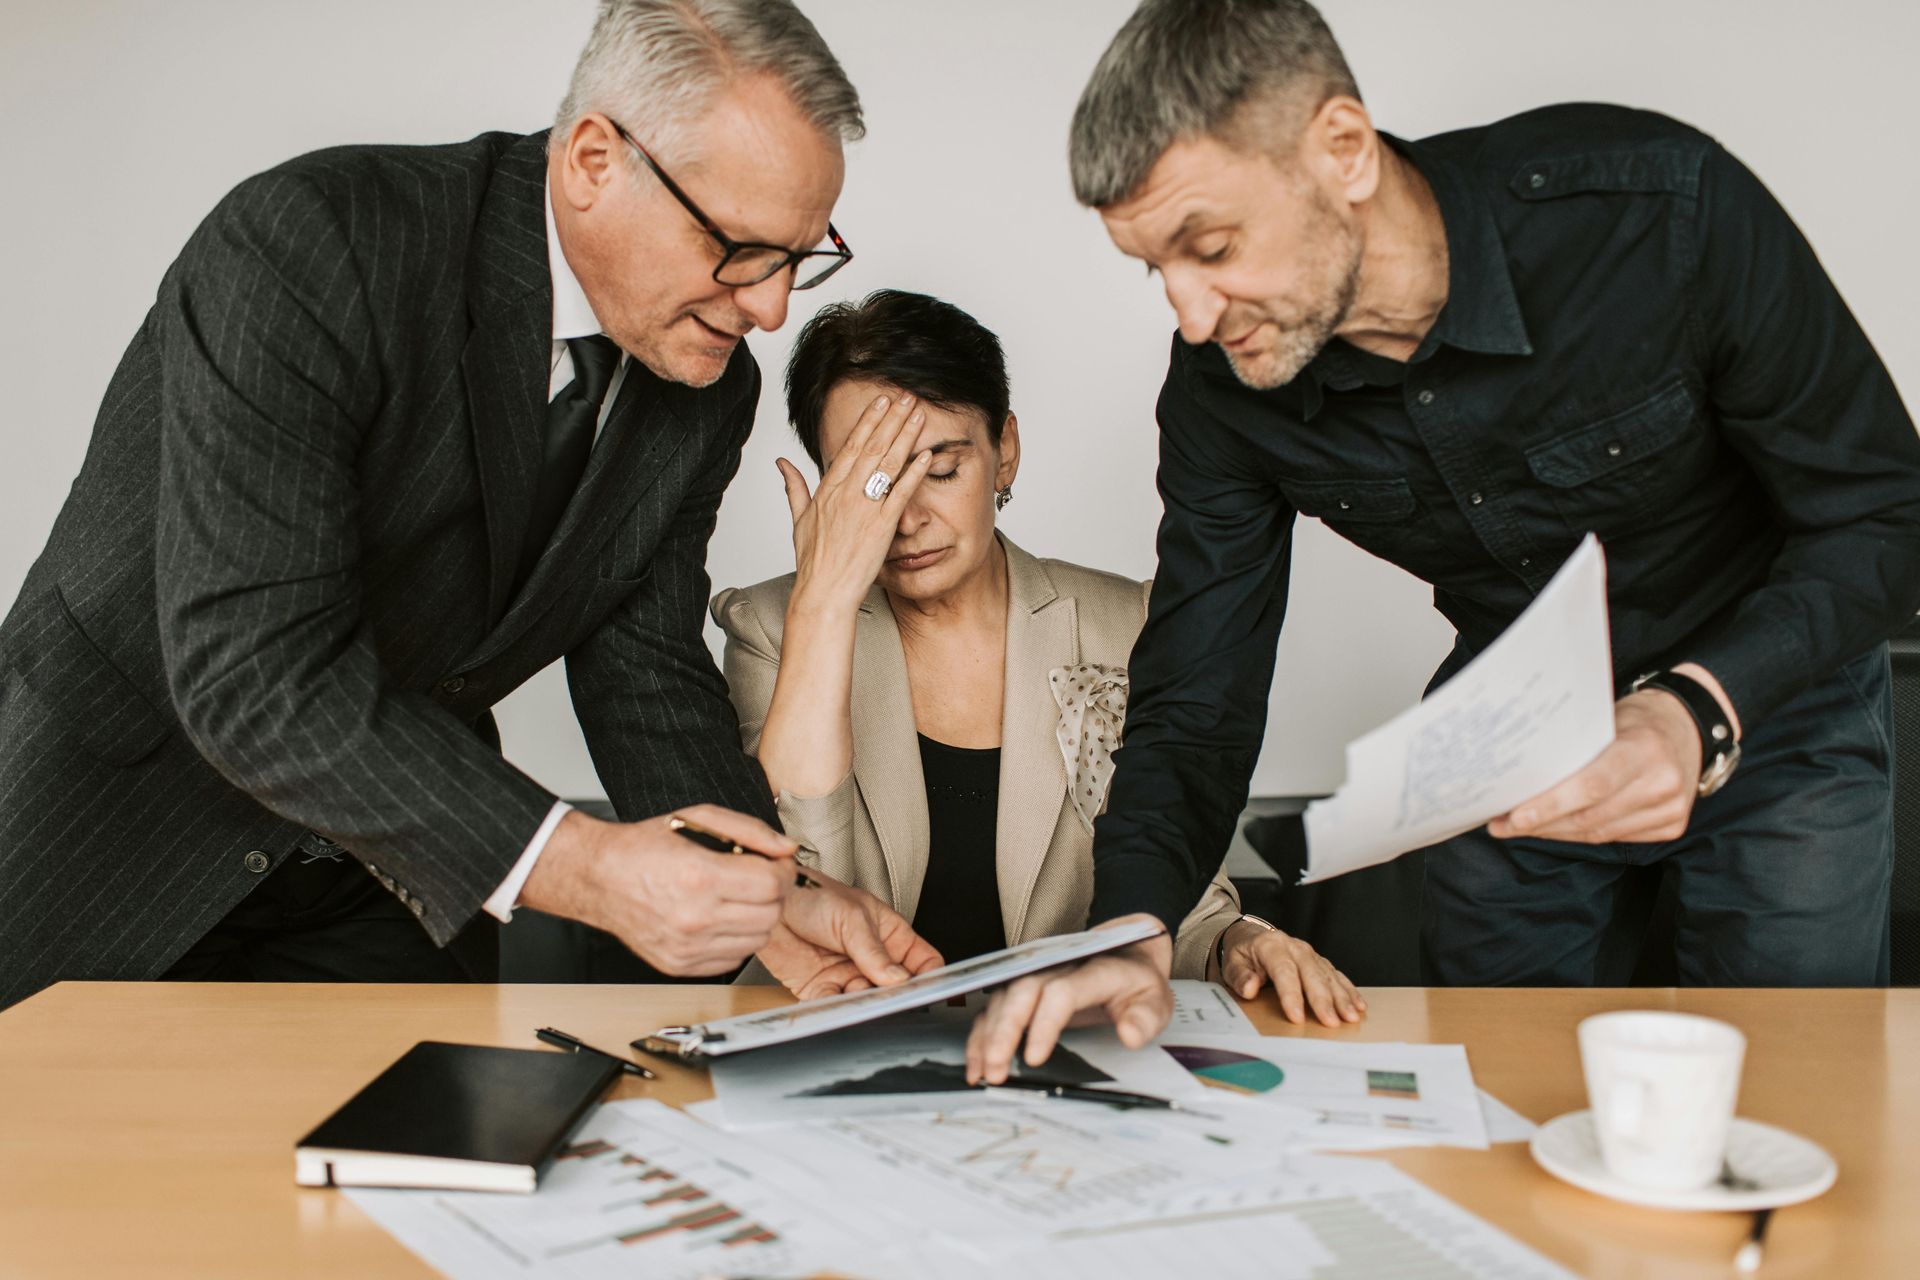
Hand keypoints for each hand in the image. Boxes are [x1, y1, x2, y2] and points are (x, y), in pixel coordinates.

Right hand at [518, 805, 794, 974]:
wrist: (598, 878)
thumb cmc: (644, 847)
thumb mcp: (697, 818)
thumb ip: (750, 830)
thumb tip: (787, 848)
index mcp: (700, 876)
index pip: (773, 884)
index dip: (783, 871)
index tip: (776, 864)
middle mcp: (694, 917)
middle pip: (771, 914)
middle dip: (774, 894)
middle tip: (760, 879)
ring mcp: (686, 946)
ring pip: (758, 941)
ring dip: (758, 917)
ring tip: (739, 898)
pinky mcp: (679, 965)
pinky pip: (734, 959)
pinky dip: (736, 939)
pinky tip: (721, 918)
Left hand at [758, 870, 944, 999]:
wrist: (770, 903)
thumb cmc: (812, 895)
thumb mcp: (851, 917)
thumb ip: (874, 951)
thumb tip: (897, 979)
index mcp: (888, 934)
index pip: (922, 960)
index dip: (930, 976)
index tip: (929, 991)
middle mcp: (871, 958)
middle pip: (896, 988)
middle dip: (895, 997)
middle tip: (892, 1001)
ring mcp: (847, 974)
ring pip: (867, 1000)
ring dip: (864, 1003)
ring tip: (859, 998)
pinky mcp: (821, 988)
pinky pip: (835, 1005)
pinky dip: (836, 1009)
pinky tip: (836, 1002)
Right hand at [778, 392, 934, 614]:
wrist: (823, 593)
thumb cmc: (813, 562)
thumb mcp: (799, 519)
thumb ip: (794, 487)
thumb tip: (782, 463)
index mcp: (827, 489)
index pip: (850, 446)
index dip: (868, 422)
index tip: (881, 402)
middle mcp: (845, 494)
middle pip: (872, 447)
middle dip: (891, 419)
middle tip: (906, 396)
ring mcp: (863, 509)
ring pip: (887, 464)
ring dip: (905, 436)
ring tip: (918, 414)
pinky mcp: (880, 526)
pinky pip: (900, 494)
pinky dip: (913, 473)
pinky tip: (926, 455)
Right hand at [963, 915, 1172, 1084]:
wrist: (1125, 953)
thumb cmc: (1136, 982)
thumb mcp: (1156, 1000)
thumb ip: (1145, 1019)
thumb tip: (1130, 1036)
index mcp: (1093, 969)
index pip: (1061, 992)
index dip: (1044, 1025)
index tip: (1034, 1059)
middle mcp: (1057, 966)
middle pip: (1022, 992)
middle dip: (1004, 1032)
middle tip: (996, 1069)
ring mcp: (1036, 974)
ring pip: (1002, 998)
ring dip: (987, 1035)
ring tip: (983, 1073)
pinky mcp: (1023, 986)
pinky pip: (995, 1007)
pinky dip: (982, 1034)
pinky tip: (976, 1061)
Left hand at [1215, 920, 1364, 1026]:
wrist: (1251, 937)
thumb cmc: (1243, 954)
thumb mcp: (1232, 963)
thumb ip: (1239, 976)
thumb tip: (1250, 988)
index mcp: (1271, 946)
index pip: (1284, 971)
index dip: (1291, 995)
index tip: (1296, 1017)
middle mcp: (1295, 948)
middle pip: (1312, 974)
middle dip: (1323, 1000)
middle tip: (1332, 1022)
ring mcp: (1310, 954)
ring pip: (1328, 976)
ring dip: (1341, 997)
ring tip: (1350, 1017)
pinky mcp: (1319, 962)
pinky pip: (1337, 976)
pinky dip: (1349, 991)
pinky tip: (1358, 1005)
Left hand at [1490, 688, 1703, 842]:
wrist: (1690, 726)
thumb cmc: (1637, 719)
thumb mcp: (1608, 719)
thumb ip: (1575, 748)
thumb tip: (1520, 774)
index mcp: (1644, 749)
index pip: (1591, 786)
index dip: (1550, 805)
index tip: (1513, 816)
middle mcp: (1663, 782)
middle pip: (1591, 816)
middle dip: (1541, 823)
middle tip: (1502, 824)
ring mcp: (1671, 808)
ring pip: (1599, 833)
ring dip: (1554, 833)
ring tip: (1519, 828)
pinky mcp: (1672, 825)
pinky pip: (1615, 838)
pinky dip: (1581, 835)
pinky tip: (1554, 828)